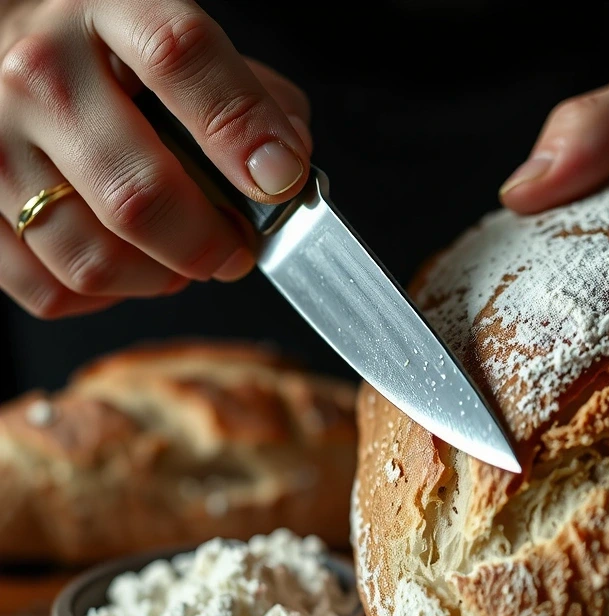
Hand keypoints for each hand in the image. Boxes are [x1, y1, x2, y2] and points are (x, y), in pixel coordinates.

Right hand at [0, 0, 312, 317]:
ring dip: (160, 279)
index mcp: (108, 9)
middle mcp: (40, 73)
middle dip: (209, 243)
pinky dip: (104, 297)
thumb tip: (284, 167)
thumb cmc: (108, 53)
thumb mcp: (180, 37)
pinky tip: (125, 265)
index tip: (281, 181)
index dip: (241, 130)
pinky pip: (49, 290)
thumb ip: (250, 94)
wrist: (5, 43)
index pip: (179, 58)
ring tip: (182, 260)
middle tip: (237, 250)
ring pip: (93, 258)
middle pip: (136, 193)